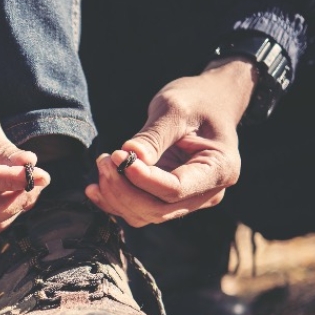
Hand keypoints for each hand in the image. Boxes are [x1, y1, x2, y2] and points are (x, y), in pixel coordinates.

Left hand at [86, 58, 257, 226]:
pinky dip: (115, 202)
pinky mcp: (168, 199)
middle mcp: (207, 193)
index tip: (117, 155)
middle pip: (157, 209)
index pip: (175, 189)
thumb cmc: (197, 100)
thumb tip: (129, 156)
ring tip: (102, 164)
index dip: (142, 178)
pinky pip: (139, 211)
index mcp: (219, 169)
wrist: (209, 102)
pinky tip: (95, 187)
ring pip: (145, 215)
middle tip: (104, 160)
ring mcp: (188, 200)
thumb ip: (154, 136)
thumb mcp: (176, 108)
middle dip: (123, 190)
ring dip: (116, 196)